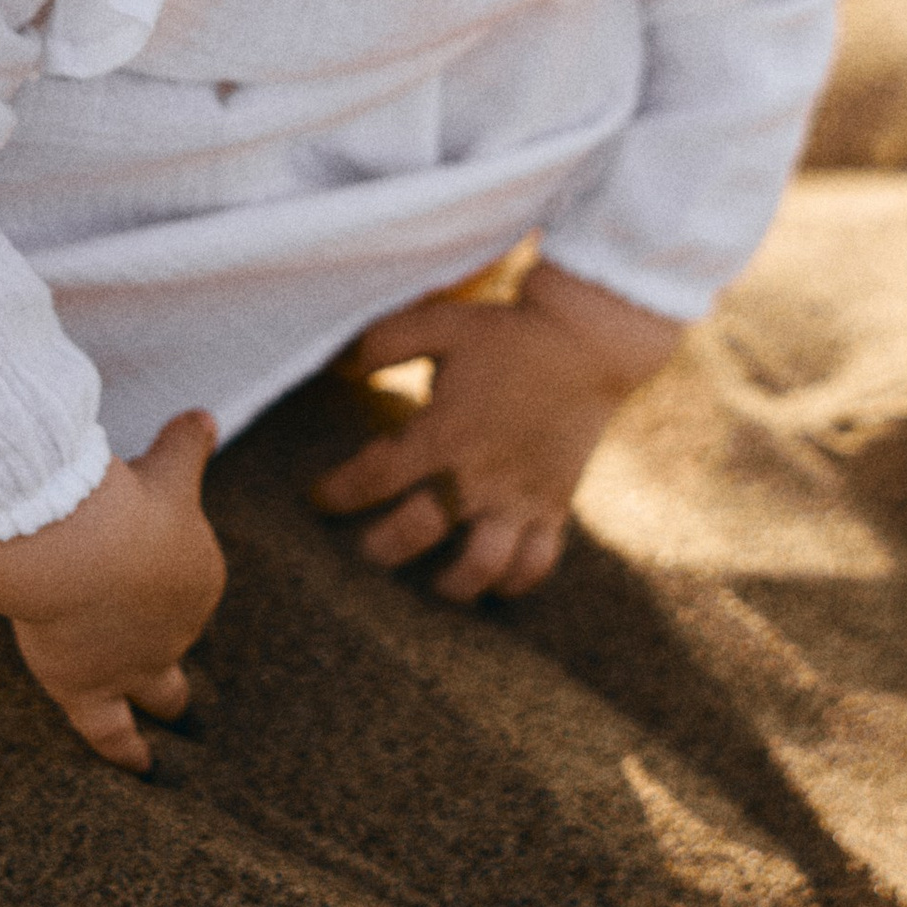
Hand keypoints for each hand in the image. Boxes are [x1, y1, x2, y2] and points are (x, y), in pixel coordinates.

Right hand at [0, 410, 223, 773]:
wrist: (82, 548)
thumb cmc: (124, 501)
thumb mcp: (166, 468)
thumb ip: (186, 446)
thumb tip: (204, 416)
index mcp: (199, 575)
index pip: (184, 583)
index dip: (164, 577)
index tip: (151, 573)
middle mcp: (176, 628)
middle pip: (180, 640)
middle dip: (183, 649)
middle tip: (196, 665)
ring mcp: (136, 664)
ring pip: (162, 693)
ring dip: (171, 705)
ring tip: (183, 723)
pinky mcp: (88, 689)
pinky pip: (111, 732)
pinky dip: (127, 752)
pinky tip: (141, 771)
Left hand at [311, 261, 681, 601]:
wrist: (586, 341)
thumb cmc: (507, 332)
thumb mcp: (439, 323)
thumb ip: (383, 343)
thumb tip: (342, 367)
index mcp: (443, 432)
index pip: (373, 478)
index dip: (337, 493)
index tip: (320, 497)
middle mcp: (477, 474)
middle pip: (415, 532)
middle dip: (379, 548)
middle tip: (366, 550)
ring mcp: (518, 496)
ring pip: (481, 565)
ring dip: (451, 583)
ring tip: (436, 583)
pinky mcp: (553, 505)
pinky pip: (537, 562)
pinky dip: (516, 581)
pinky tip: (496, 579)